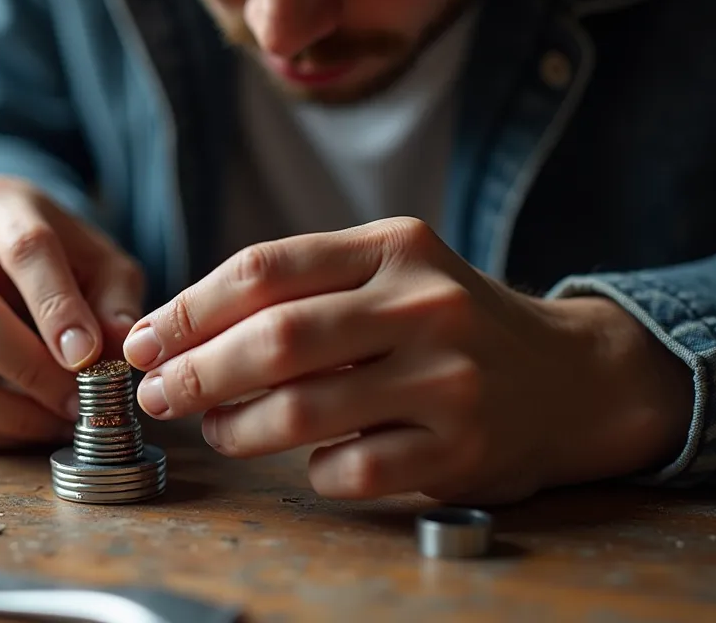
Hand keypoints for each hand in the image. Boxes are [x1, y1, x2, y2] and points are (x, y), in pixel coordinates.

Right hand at [0, 175, 144, 450]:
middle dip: (25, 366)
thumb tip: (118, 350)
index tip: (86, 356)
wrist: (13, 258)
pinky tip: (35, 421)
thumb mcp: (106, 265)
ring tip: (59, 418)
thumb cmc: (67, 261)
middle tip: (79, 399)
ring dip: (4, 410)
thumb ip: (117, 302)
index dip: (56, 308)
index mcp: (1, 206)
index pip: (24, 249)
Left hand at [122, 217, 692, 503]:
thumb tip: (179, 332)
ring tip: (216, 428)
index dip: (188, 308)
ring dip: (236, 428)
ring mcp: (447, 379)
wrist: (570, 377)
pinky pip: (350, 469)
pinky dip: (310, 470)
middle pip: (275, 340)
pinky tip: (307, 460)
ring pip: (301, 412)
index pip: (265, 269)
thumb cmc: (449, 324)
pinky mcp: (460, 449)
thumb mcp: (389, 275)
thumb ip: (300, 290)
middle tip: (158, 395)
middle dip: (196, 372)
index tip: (144, 340)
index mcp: (394, 247)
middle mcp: (424, 304)